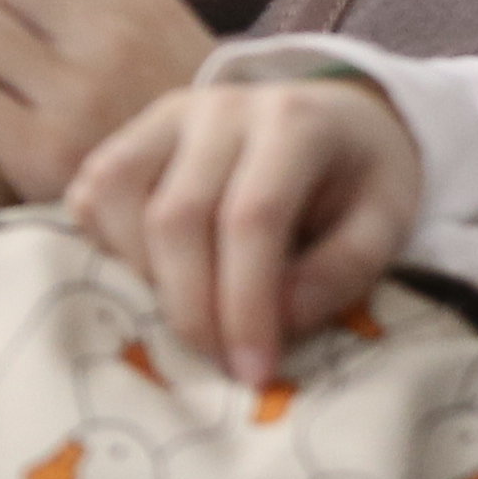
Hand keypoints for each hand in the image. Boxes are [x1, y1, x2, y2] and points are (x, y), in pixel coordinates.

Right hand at [72, 78, 422, 386]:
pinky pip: (91, 190)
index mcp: (293, 121)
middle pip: (177, 214)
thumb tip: (278, 318)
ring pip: (115, 195)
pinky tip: (154, 275)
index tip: (255, 372)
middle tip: (218, 364)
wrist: (334, 116)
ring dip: (142, 275)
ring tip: (189, 314)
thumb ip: (342, 270)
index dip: (246, 303)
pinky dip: (107, 245)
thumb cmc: (359, 179)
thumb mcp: (386, 222)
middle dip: (192, 307)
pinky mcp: (132, 133)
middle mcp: (219, 106)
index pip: (252, 216)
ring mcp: (166, 114)